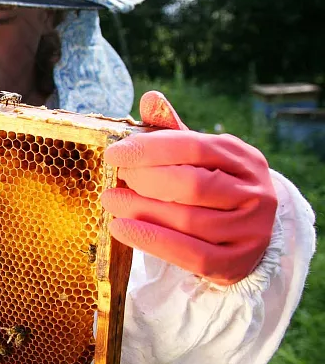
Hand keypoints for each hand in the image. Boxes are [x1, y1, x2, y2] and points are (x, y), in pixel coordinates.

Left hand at [100, 91, 277, 285]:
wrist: (248, 236)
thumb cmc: (214, 189)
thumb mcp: (201, 159)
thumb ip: (173, 134)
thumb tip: (149, 99)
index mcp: (243, 159)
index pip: (194, 147)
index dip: (150, 149)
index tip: (115, 153)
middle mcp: (253, 194)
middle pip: (192, 184)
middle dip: (146, 179)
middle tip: (116, 178)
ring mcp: (248, 231)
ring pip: (188, 220)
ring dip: (141, 209)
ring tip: (111, 201)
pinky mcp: (234, 264)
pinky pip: (188, 254)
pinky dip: (150, 241)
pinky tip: (122, 228)